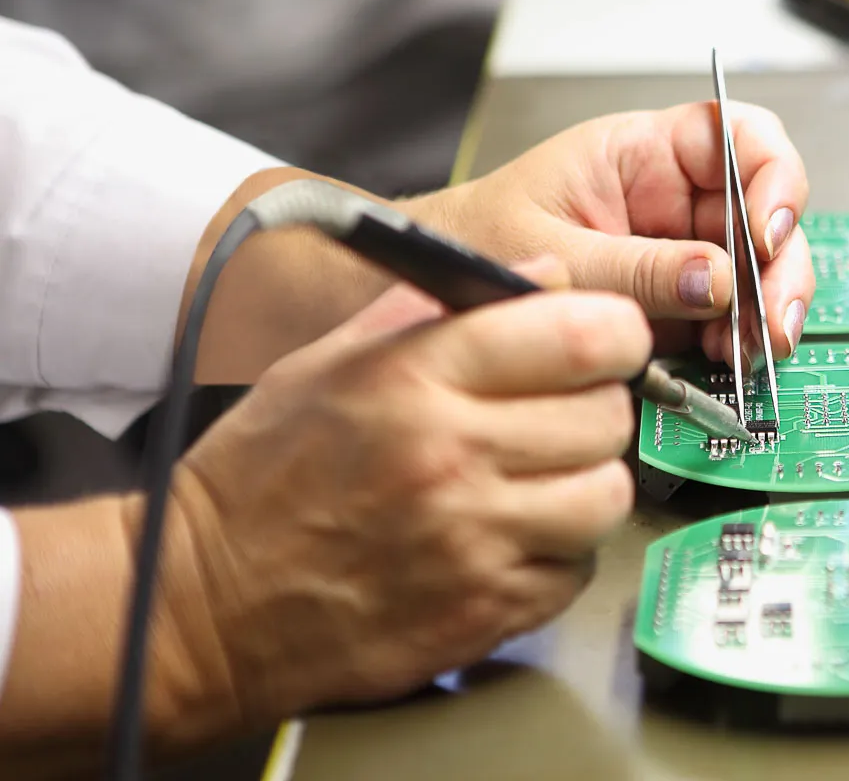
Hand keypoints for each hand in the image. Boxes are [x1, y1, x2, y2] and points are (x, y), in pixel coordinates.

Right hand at [156, 260, 644, 731]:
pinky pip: (575, 571)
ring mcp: (472, 540)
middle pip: (607, 416)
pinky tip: (509, 539)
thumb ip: (441, 308)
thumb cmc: (260, 477)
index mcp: (416, 377)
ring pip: (607, 495)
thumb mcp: (330, 360)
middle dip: (594, 410)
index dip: (613, 333)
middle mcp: (452, 456)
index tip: (604, 342)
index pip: (583, 333)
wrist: (201, 605)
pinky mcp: (482, 611)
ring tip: (538, 482)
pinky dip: (557, 556)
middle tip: (557, 417)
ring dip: (585, 486)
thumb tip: (543, 272)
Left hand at [411, 103, 815, 362]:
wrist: (437, 296)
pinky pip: (736, 316)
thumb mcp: (553, 251)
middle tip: (771, 316)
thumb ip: (635, 267)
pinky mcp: (682, 304)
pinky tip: (732, 361)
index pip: (740, 138)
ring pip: (764, 269)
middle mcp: (678, 198)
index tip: (767, 231)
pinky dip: (745, 341)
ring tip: (752, 350)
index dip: (772, 177)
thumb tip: (718, 282)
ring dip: (771, 310)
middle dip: (782, 264)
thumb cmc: (478, 241)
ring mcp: (686, 252)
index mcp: (645, 154)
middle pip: (769, 211)